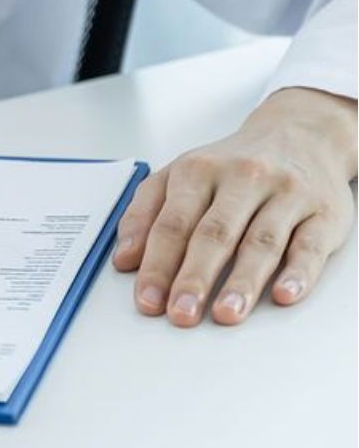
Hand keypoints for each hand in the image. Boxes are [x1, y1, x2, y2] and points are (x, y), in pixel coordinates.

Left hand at [114, 87, 356, 326]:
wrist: (299, 134)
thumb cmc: (229, 166)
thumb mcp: (178, 176)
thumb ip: (145, 213)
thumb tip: (124, 259)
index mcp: (199, 170)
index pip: (172, 223)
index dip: (157, 264)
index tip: (148, 299)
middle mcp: (243, 178)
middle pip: (214, 234)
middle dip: (194, 277)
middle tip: (180, 313)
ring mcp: (286, 194)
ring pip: (261, 242)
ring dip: (242, 281)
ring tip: (225, 314)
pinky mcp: (323, 212)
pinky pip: (310, 245)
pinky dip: (298, 272)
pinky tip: (284, 294)